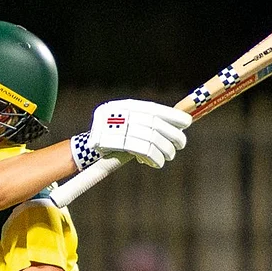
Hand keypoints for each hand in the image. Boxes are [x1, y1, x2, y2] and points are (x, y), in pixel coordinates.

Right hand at [73, 99, 191, 169]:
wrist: (85, 148)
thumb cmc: (112, 137)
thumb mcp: (127, 123)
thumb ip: (146, 122)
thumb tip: (176, 125)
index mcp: (128, 107)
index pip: (156, 110)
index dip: (174, 116)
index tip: (186, 123)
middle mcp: (124, 115)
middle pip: (157, 125)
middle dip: (174, 136)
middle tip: (179, 145)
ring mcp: (120, 128)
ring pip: (153, 140)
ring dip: (165, 151)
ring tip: (166, 157)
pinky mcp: (118, 143)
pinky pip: (145, 151)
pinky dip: (155, 158)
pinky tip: (155, 162)